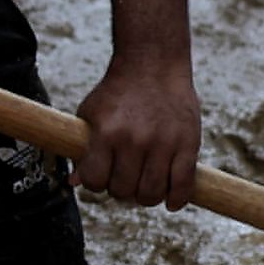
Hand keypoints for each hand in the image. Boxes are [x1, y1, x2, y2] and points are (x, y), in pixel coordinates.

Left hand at [74, 48, 201, 206]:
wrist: (154, 64)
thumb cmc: (118, 92)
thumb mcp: (91, 114)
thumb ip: (83, 149)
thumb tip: (75, 183)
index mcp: (107, 133)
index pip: (95, 182)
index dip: (96, 183)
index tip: (101, 176)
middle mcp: (135, 141)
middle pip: (124, 191)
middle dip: (121, 189)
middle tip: (125, 177)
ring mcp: (164, 144)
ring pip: (152, 194)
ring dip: (146, 196)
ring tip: (145, 184)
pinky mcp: (188, 144)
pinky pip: (183, 185)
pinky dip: (176, 199)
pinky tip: (170, 200)